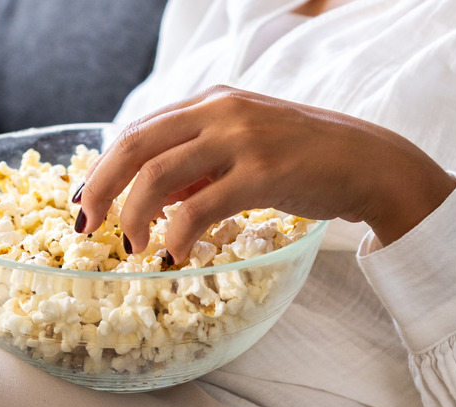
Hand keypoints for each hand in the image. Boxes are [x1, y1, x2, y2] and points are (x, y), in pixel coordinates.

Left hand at [78, 85, 455, 261]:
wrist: (367, 161)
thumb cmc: (304, 157)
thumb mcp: (244, 147)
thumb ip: (200, 164)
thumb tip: (155, 199)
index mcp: (211, 102)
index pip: (139, 130)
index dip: (105, 166)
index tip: (89, 199)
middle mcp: (219, 112)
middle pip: (135, 147)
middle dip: (102, 188)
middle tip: (88, 224)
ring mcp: (240, 139)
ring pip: (158, 176)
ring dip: (134, 216)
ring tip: (133, 246)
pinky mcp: (262, 172)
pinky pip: (199, 208)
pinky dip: (178, 235)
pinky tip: (177, 254)